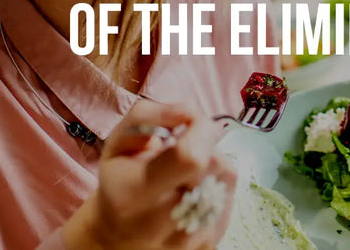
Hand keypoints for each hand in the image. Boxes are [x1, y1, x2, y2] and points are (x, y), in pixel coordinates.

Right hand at [62, 100, 235, 249]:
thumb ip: (149, 116)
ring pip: (226, 178)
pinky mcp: (208, 246)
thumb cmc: (120, 182)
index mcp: (133, 195)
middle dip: (205, 146)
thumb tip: (191, 113)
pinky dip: (217, 186)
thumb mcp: (118, 142)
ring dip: (213, 165)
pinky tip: (196, 191)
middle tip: (185, 150)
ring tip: (187, 173)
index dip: (200, 130)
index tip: (191, 124)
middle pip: (214, 164)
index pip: (190, 157)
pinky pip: (230, 198)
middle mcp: (161, 224)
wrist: (119, 236)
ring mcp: (188, 241)